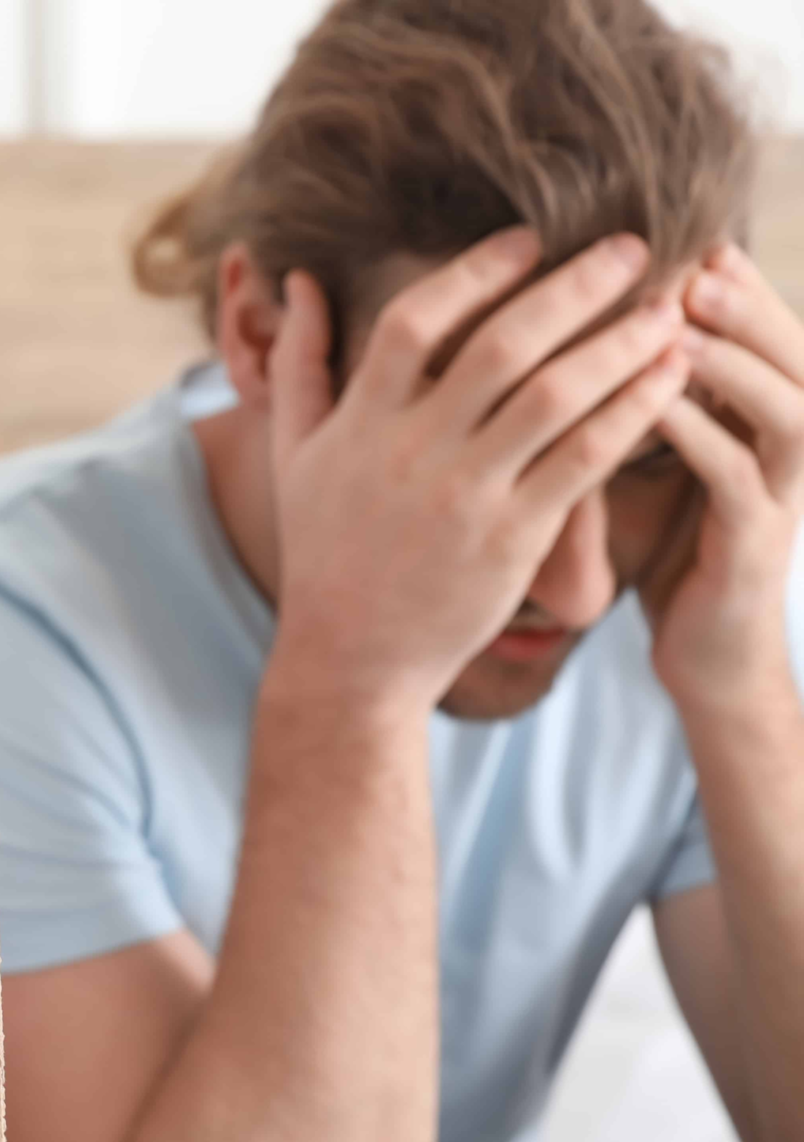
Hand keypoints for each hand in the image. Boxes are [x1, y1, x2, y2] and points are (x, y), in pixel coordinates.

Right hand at [264, 228, 691, 710]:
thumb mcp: (291, 455)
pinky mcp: (510, 541)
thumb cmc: (324, 548)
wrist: (350, 657)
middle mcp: (411, 454)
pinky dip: (631, 413)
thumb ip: (294, 363)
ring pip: (554, 398)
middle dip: (575, 287)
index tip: (530, 239)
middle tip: (632, 248)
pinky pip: (583, 463)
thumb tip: (294, 280)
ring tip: (667, 309)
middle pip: (502, 345)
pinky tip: (666, 379)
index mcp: (360, 423)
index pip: (415, 322)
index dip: (475, 271)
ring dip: (620, 344)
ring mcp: (463, 498)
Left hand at [650, 245, 803, 716]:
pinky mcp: (758, 545)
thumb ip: (659, 401)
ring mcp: (785, 497)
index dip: (733, 286)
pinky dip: (700, 436)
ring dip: (732, 360)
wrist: (705, 656)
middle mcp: (793, 451)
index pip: (766, 337)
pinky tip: (655, 406)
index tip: (681, 237)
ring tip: (680, 318)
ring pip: (784, 409)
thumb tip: (604, 329)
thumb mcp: (669, 463)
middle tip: (692, 260)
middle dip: (746, 305)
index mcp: (771, 425)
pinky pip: (736, 479)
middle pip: (794, 355)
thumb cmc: (679, 550)